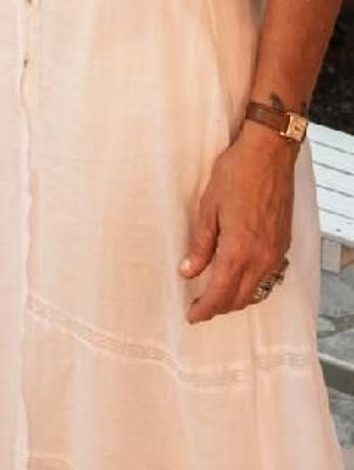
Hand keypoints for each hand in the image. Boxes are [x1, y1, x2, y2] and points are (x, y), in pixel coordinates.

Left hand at [179, 125, 295, 321]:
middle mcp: (261, 257)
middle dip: (219, 308)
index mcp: (239, 249)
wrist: (269, 154)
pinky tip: (238, 277)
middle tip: (199, 308)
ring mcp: (275, 252)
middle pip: (240, 298)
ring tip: (215, 295)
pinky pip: (268, 277)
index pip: (221, 293)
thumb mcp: (209, 207)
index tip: (191, 316)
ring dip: (236, 298)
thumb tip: (188, 271)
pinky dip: (251, 284)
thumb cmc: (236, 174)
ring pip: (256, 290)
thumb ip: (200, 244)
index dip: (205, 309)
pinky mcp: (282, 244)